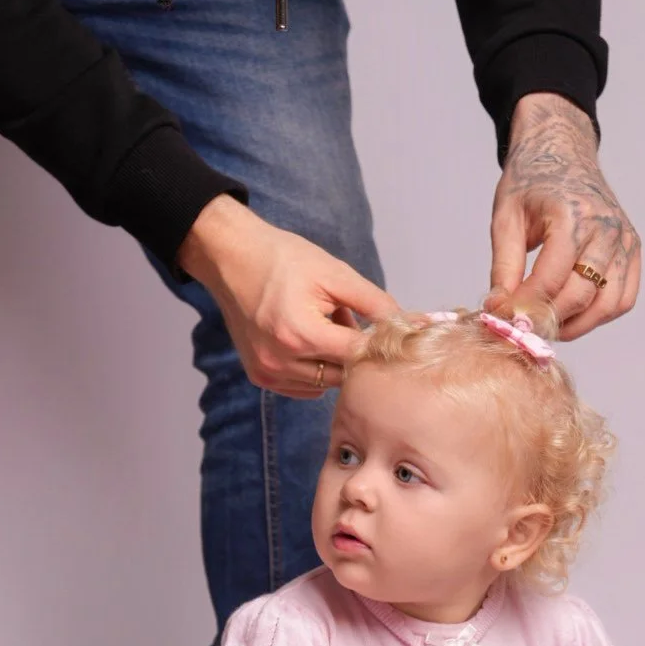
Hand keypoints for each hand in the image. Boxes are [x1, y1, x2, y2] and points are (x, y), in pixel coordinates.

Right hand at [178, 196, 397, 398]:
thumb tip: (413, 325)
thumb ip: (376, 303)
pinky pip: (303, 387)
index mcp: (301, 334)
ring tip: (320, 326)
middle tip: (344, 318)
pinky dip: (313, 369)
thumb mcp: (335, 274)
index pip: (357, 356)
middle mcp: (280, 361)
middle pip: (342, 375)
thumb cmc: (283, 259)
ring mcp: (267, 372)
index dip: (377, 344)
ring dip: (332, 361)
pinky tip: (305, 340)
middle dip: (351, 351)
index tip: (387, 333)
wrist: (231, 258)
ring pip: (324, 384)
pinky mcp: (260, 377)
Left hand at [487, 93, 640, 340]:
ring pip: (608, 304)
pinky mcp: (632, 249)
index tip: (504, 322)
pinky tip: (572, 313)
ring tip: (547, 323)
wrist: (563, 152)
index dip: (526, 308)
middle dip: (548, 320)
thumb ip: (503, 267)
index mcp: (572, 215)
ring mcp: (624, 239)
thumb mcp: (505, 217)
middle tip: (522, 329)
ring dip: (576, 324)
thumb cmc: (531, 182)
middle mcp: (605, 227)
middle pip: (580, 295)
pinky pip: (623, 298)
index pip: (551, 279)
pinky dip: (599, 315)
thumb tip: (499, 310)